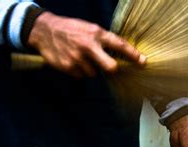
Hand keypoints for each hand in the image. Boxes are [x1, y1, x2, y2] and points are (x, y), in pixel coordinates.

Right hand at [28, 12, 145, 77]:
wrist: (44, 30)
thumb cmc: (72, 29)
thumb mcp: (90, 29)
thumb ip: (104, 40)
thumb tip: (122, 55)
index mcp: (96, 33)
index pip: (119, 45)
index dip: (132, 55)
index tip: (143, 62)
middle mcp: (88, 46)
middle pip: (110, 67)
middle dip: (113, 70)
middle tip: (111, 68)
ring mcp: (77, 58)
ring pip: (94, 73)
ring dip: (92, 68)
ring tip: (81, 57)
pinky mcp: (68, 67)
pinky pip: (82, 76)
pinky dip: (80, 71)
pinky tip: (73, 60)